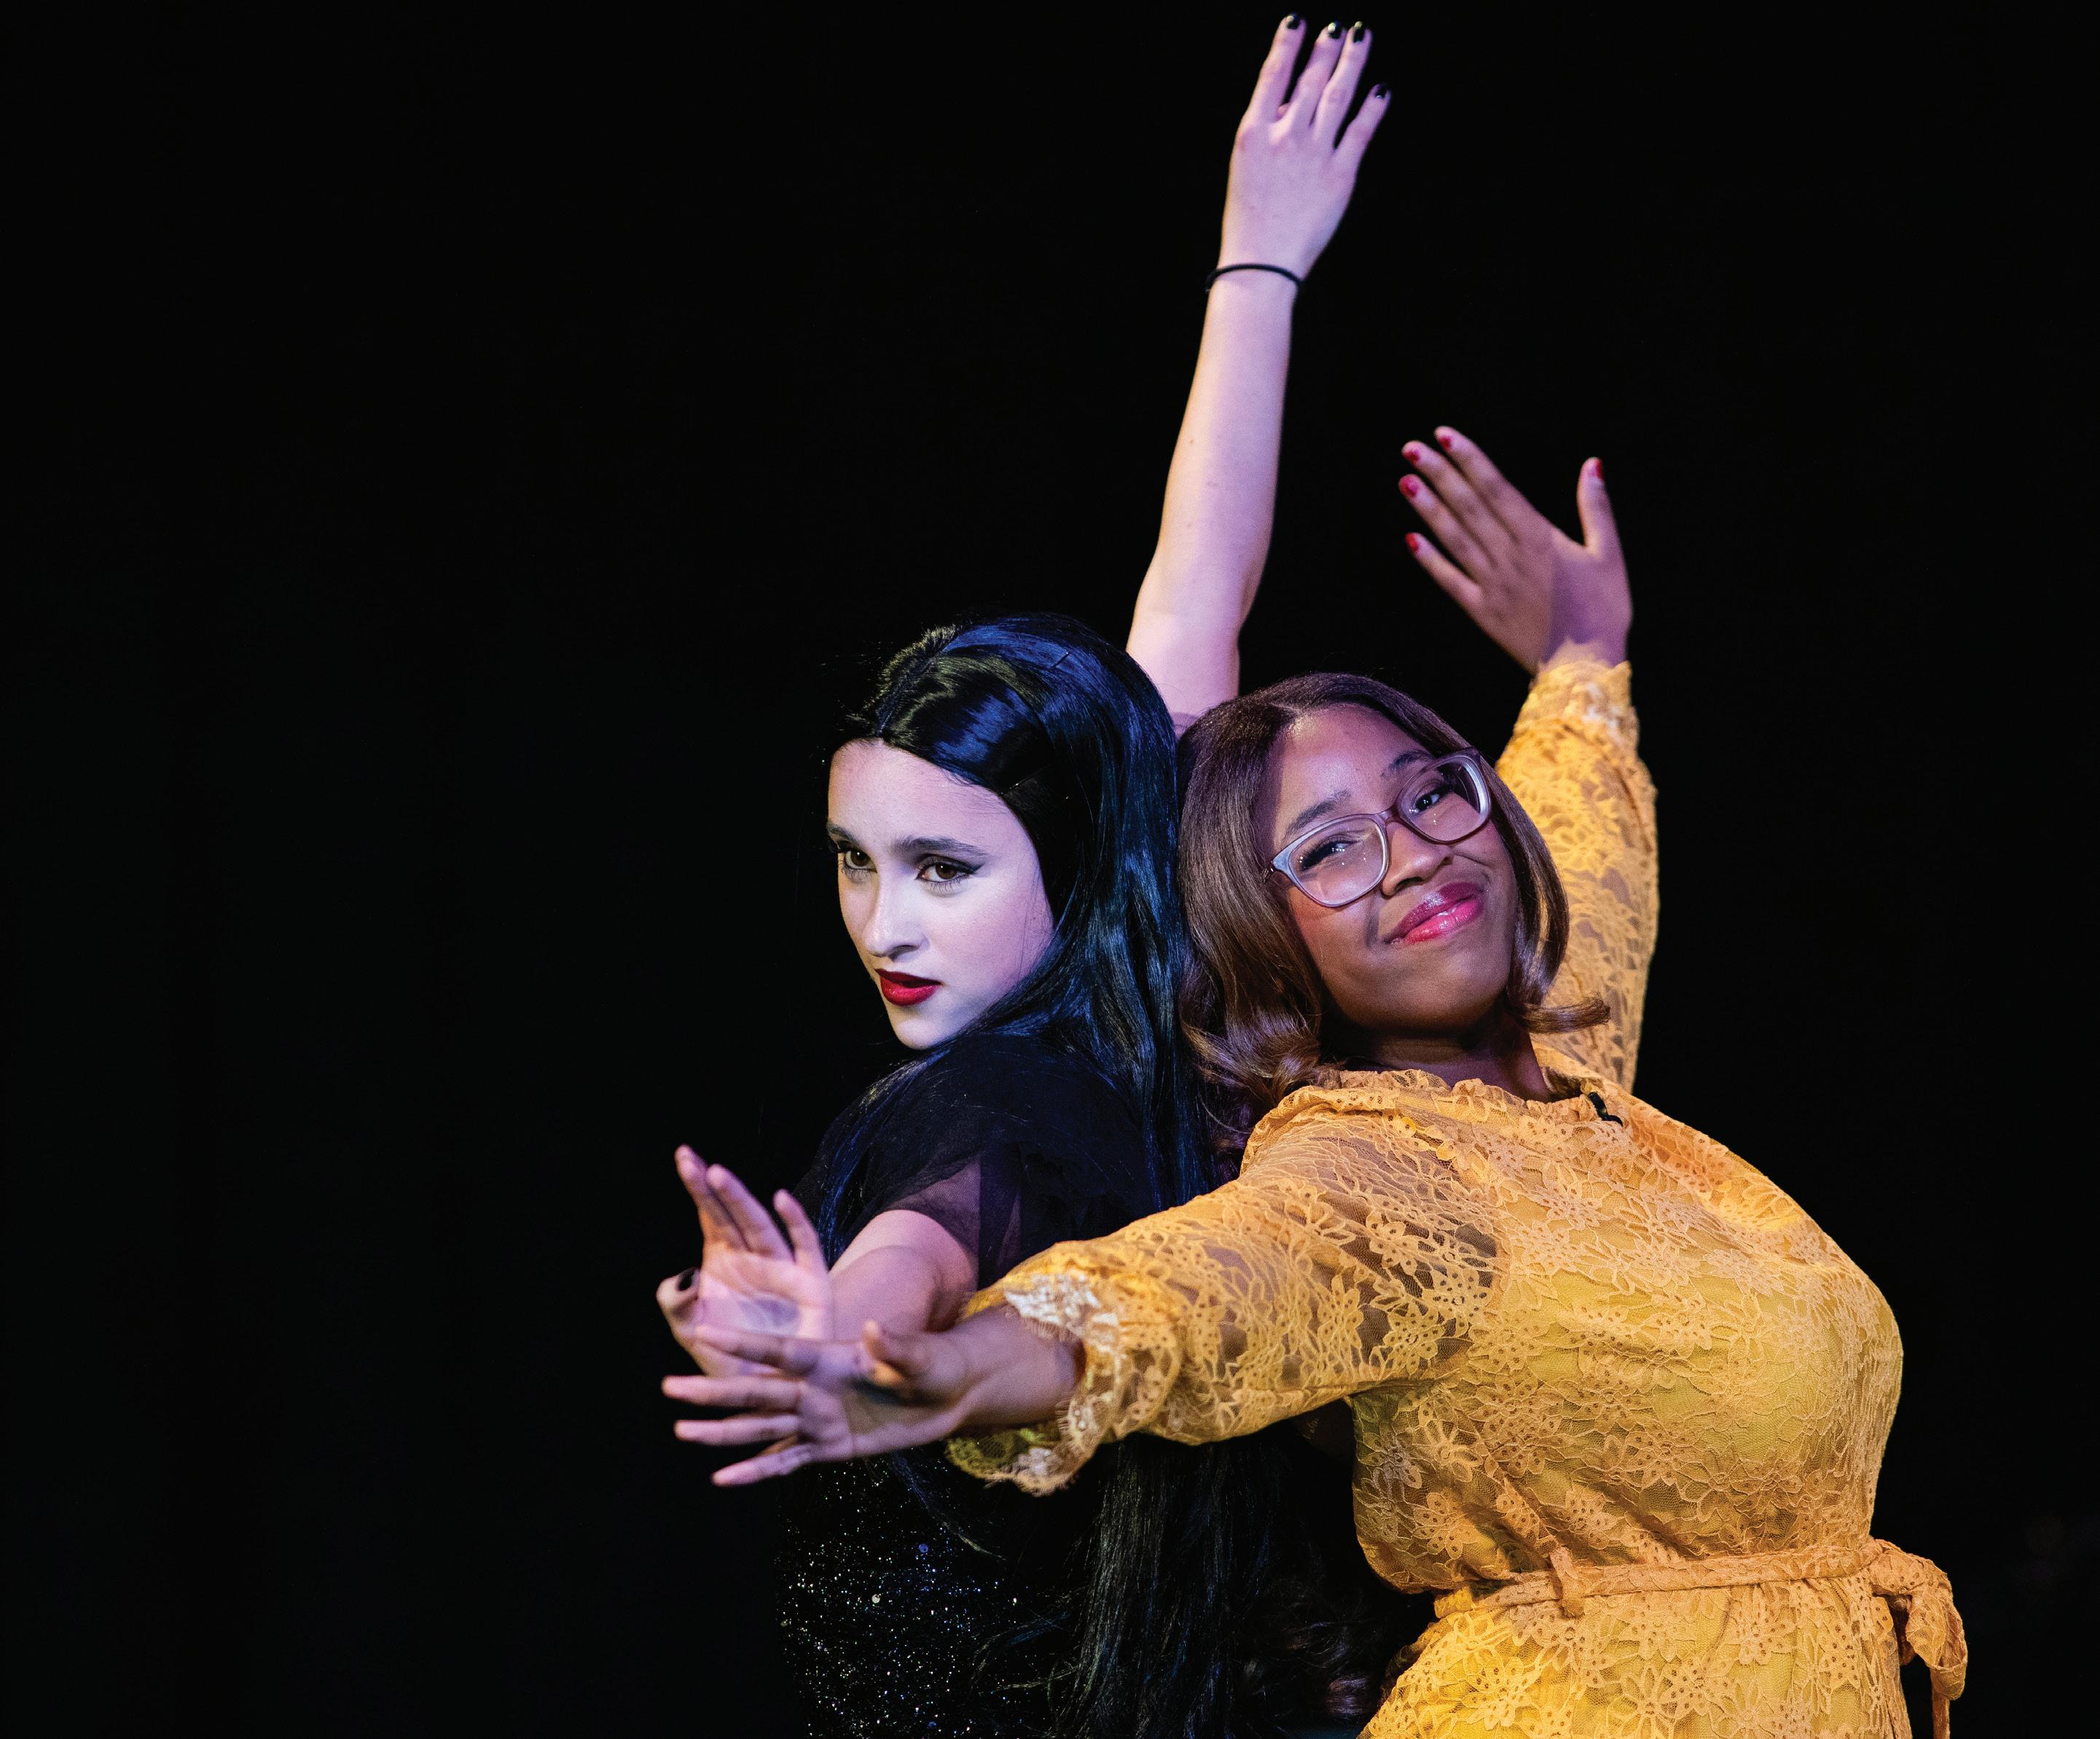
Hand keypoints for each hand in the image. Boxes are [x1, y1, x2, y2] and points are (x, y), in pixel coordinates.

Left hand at [656, 1150, 832, 1378]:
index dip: (697, 1188)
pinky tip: (780, 1199)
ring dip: (740, 1200)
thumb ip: (676, 1305)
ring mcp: (782, 1267)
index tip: (683, 1158)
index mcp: (724, 1261)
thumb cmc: (730, 1358)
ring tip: (718, 1175)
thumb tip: (680, 1276)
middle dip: (713, 1187)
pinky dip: (796, 1222)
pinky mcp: (811, 1282)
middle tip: (692, 1160)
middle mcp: (752, 1257)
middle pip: (731, 1214)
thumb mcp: (691, 1333)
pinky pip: (805, 1246)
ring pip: (760, 1225)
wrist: (769, 1394)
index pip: (709, 1216)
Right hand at [664, 1318, 981, 1486]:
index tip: (703, 1332)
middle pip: (756, 1389)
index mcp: (829, 1356)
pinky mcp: (829, 1446)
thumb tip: (872, 1327)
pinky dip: (755, 1472)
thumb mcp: (921, 1356)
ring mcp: (818, 1417)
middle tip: (669, 1387)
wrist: (950, 1394)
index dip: (743, 1342)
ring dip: (722, 1431)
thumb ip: (894, 1347)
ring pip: (761, 1426)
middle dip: (714, 1390)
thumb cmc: (935, 1364)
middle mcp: (814, 1386)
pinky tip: (722, 1479)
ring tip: (681, 1431)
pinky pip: (786, 1461)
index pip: (778, 1349)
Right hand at [1217, 19, 1388, 278]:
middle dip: (1325, 49)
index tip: (1298, 20)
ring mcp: (1315, 153)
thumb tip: (1290, 105)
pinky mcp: (1341, 175)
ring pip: (1337, 96)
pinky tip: (1381, 88)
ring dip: (1351, 63)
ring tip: (1360, 38)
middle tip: (1338, 27)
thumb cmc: (1247, 221)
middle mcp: (1285, 135)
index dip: (1287, 43)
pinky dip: (1373, 107)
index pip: (1273, 74)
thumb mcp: (1244, 167)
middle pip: (1309, 79)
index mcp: (1253, 132)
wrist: (1261, 264)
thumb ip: (1268, 132)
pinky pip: (1361, 131)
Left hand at [1399, 429, 1630, 671]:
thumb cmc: (1604, 610)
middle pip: (1469, 506)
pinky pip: (1450, 581)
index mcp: (1540, 538)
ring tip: (1405, 481)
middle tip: (1410, 447)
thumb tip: (1593, 463)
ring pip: (1455, 538)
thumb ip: (1597, 508)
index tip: (1445, 436)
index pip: (1497, 488)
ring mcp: (1492, 585)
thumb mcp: (1608, 555)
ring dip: (1428, 508)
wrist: (1586, 669)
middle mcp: (1510, 556)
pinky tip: (1410, 538)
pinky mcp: (1482, 612)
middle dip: (1440, 474)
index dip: (1470, 459)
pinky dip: (1430, 560)